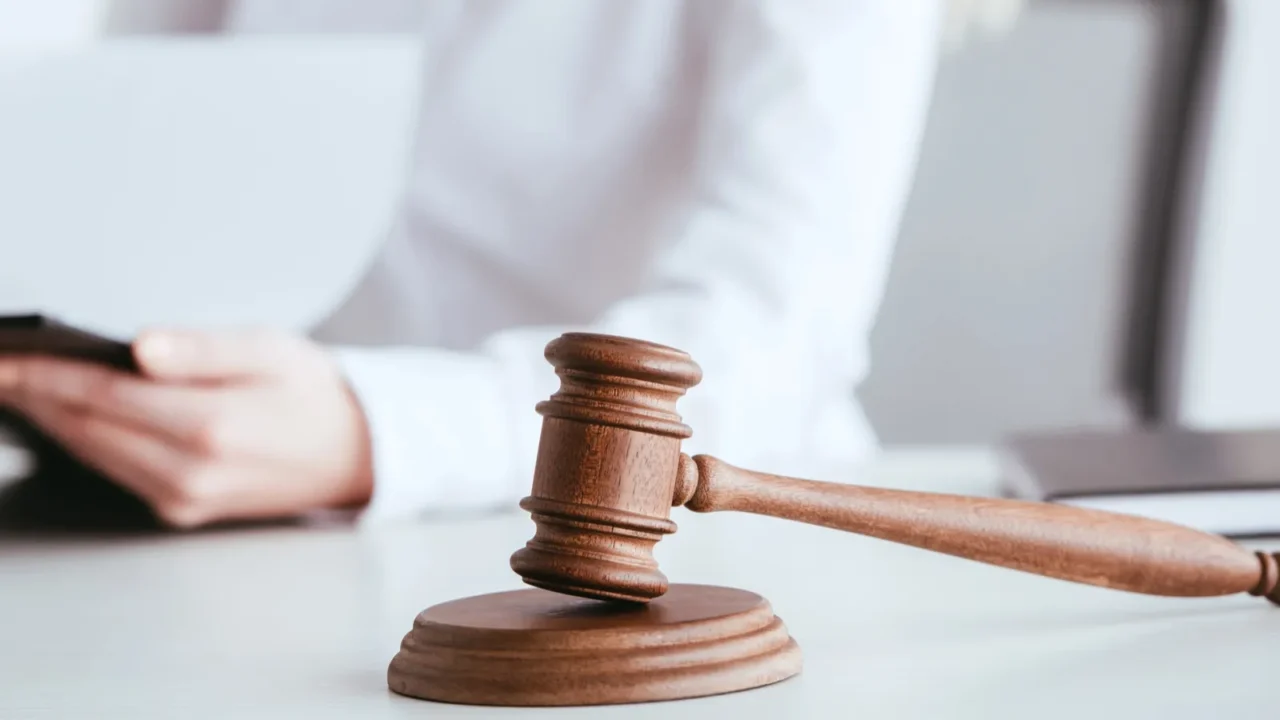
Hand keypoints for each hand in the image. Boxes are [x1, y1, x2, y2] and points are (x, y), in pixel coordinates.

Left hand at [0, 328, 372, 528]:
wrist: (354, 453)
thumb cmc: (313, 394)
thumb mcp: (269, 349)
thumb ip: (201, 348)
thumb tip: (139, 346)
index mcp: (211, 425)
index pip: (101, 392)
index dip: (43, 371)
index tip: (6, 354)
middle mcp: (190, 470)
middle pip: (84, 425)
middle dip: (31, 392)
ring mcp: (182, 496)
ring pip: (90, 450)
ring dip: (47, 416)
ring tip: (14, 383)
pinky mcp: (181, 508)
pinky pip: (112, 468)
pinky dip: (79, 438)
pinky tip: (63, 414)